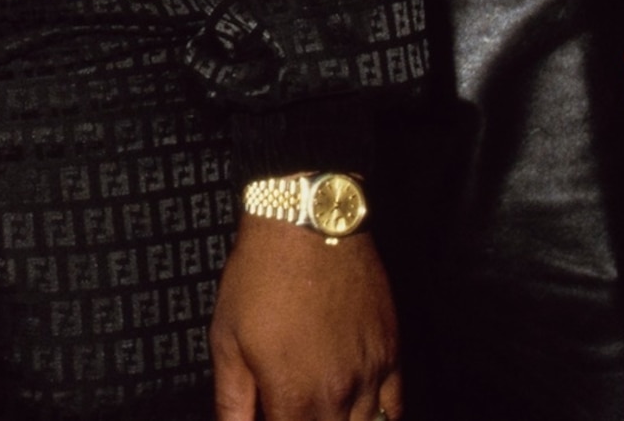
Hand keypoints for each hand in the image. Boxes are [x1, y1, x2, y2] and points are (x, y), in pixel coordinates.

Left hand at [209, 218, 400, 420]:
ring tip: (320, 409)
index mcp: (295, 397)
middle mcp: (339, 395)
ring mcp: (371, 375)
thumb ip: (233, 400)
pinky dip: (381, 418)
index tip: (270, 414)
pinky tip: (358, 413)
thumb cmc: (262, 275)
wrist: (308, 223)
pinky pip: (396, 407)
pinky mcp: (391, 353)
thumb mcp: (227, 338)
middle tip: (288, 408)